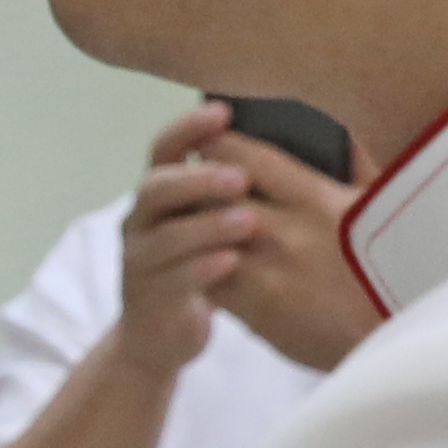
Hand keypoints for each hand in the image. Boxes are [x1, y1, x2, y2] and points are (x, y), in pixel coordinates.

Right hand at [109, 103, 251, 378]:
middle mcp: (141, 221)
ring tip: (248, 221)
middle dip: (198, 179)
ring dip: (205, 226)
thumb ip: (237, 189)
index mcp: (161, 193)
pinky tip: (231, 262)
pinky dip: (201, 269)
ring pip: (165, 237)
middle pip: (156, 188)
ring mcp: (140, 262)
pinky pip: (172, 281)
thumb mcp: (213, 222)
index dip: (188, 128)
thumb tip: (307, 146)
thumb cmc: (203, 265)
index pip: (164, 148)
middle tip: (241, 178)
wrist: (160, 335)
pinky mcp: (150, 300)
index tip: (223, 112)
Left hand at [204, 133, 376, 374]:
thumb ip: (360, 168)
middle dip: (198, 190)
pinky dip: (205, 271)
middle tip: (198, 188)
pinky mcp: (256, 315)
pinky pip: (211, 285)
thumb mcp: (387, 209)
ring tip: (200, 226)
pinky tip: (213, 266)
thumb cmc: (400, 268)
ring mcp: (266, 277)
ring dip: (196, 232)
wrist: (406, 338)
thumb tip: (343, 133)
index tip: (211, 144)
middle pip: (210, 198)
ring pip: (202, 242)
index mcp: (318, 200)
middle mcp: (286, 234)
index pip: (242, 158)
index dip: (216, 146)